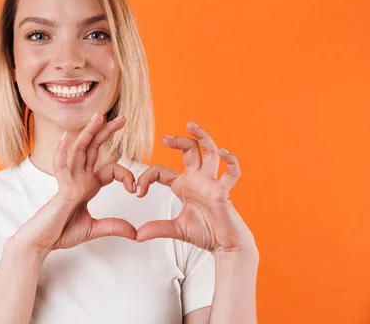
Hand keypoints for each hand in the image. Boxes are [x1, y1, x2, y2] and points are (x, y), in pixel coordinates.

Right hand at [14, 113, 136, 252]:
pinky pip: (60, 167)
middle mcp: (78, 178)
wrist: (43, 242)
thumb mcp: (94, 229)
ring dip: (88, 133)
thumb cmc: (62, 232)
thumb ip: (114, 227)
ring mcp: (69, 181)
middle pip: (93, 149)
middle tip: (122, 118)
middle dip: (106, 132)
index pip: (110, 169)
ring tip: (98, 117)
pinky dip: (62, 151)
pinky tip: (66, 137)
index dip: (126, 175)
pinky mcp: (61, 189)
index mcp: (87, 185)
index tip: (135, 189)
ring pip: (78, 151)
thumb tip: (135, 232)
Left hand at [135, 121, 255, 253]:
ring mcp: (212, 182)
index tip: (138, 191)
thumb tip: (138, 235)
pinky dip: (230, 161)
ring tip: (191, 125)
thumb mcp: (176, 229)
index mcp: (184, 185)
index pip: (161, 171)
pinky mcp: (223, 191)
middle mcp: (198, 179)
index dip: (147, 178)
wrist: (225, 245)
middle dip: (178, 141)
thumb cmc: (205, 233)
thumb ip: (157, 228)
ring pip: (210, 152)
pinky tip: (223, 152)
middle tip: (164, 138)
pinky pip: (231, 173)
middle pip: (190, 150)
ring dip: (202, 137)